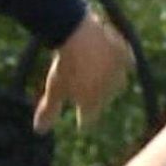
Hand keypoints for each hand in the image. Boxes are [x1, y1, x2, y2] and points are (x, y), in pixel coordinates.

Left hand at [33, 11, 131, 132]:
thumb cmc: (65, 64)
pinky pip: (127, 63)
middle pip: (103, 100)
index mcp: (92, 103)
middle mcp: (110, 91)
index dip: (82, 119)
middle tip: (86, 92)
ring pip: (117, 83)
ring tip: (99, 76)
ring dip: (108, 82)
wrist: (78, 33)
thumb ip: (49, 111)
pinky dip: (120, 63)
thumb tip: (39, 131)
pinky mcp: (125, 56)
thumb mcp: (55, 88)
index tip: (79, 122)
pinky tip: (112, 61)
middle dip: (95, 98)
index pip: (88, 118)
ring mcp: (120, 74)